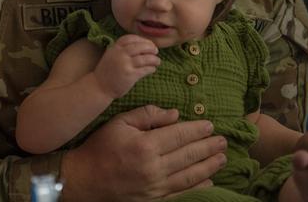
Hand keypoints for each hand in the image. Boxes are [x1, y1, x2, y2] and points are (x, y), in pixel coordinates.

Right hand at [60, 105, 227, 201]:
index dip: (197, 130)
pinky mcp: (153, 200)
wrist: (84, 180)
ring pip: (189, 176)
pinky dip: (198, 188)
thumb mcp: (119, 122)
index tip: (210, 125)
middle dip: (208, 147)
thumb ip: (147, 115)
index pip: (179, 135)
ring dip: (209, 167)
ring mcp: (155, 187)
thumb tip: (174, 114)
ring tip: (222, 158)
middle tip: (223, 141)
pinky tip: (209, 181)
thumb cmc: (100, 147)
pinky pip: (181, 193)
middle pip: (189, 155)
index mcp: (145, 146)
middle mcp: (153, 168)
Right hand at [93, 34, 160, 98]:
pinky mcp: (130, 75)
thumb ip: (122, 50)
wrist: (99, 87)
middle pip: (140, 46)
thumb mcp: (111, 55)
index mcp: (115, 48)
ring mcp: (125, 64)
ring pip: (144, 58)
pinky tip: (153, 69)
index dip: (142, 40)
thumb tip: (141, 46)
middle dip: (150, 47)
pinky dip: (151, 69)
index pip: (131, 38)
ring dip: (154, 59)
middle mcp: (120, 54)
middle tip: (156, 51)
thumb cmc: (107, 72)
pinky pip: (144, 70)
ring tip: (158, 61)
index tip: (148, 43)